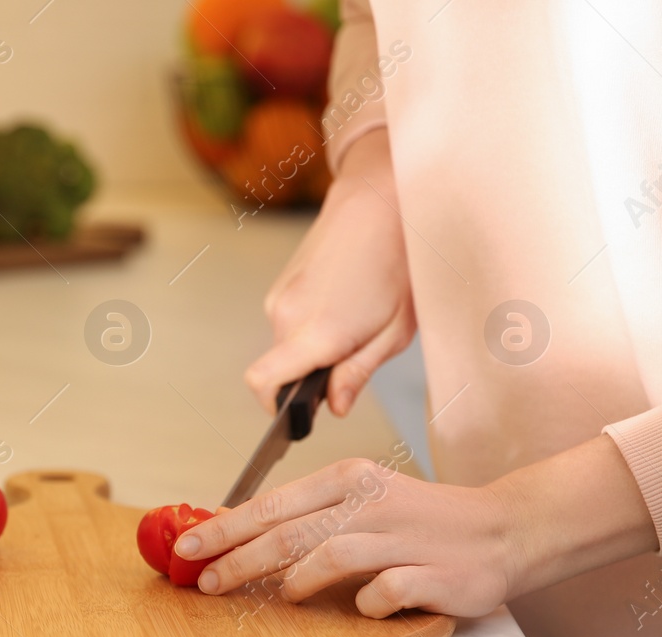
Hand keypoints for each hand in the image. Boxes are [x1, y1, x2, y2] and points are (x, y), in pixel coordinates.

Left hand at [175, 438, 657, 618]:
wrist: (506, 529)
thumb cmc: (423, 521)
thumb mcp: (363, 501)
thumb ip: (310, 516)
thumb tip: (240, 536)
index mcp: (349, 480)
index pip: (271, 504)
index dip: (224, 528)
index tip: (186, 547)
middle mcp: (371, 503)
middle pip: (287, 532)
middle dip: (237, 559)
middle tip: (204, 582)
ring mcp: (402, 538)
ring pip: (328, 555)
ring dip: (294, 581)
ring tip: (279, 598)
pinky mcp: (432, 574)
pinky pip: (383, 591)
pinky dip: (365, 602)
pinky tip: (361, 607)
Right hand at [245, 129, 415, 417]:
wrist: (380, 199)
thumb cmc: (399, 262)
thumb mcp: (394, 331)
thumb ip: (357, 373)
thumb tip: (334, 407)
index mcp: (315, 334)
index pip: (262, 383)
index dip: (275, 406)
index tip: (300, 411)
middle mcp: (286, 316)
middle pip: (280, 368)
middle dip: (310, 373)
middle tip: (355, 353)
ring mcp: (279, 297)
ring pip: (286, 345)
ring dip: (313, 346)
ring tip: (358, 319)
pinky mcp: (282, 284)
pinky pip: (289, 321)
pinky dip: (311, 324)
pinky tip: (347, 301)